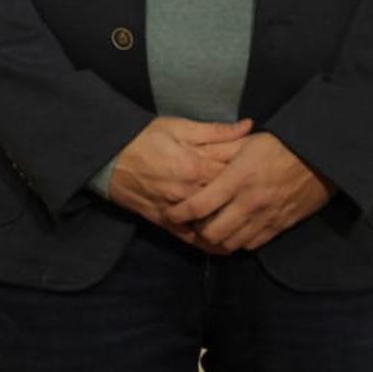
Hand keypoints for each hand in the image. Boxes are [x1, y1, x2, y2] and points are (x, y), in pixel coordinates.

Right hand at [107, 117, 252, 244]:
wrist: (106, 156)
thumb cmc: (141, 137)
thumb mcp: (177, 127)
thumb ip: (214, 131)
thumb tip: (248, 126)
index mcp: (194, 165)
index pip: (234, 173)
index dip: (252, 173)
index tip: (265, 172)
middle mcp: (188, 192)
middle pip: (227, 201)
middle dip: (246, 201)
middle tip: (266, 200)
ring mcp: (176, 210)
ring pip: (213, 224)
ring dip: (233, 225)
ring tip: (252, 226)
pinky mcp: (164, 222)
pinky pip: (191, 238)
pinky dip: (209, 244)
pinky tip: (225, 245)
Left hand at [169, 132, 332, 253]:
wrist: (321, 159)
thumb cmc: (281, 145)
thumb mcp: (247, 141)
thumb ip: (220, 148)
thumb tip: (195, 151)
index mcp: (236, 179)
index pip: (199, 206)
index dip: (179, 214)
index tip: (170, 213)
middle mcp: (249, 203)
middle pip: (212, 233)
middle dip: (196, 231)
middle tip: (190, 224)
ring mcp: (266, 217)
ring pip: (232, 243)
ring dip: (217, 240)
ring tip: (209, 230)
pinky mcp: (280, 226)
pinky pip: (253, 244)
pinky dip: (239, 242)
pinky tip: (233, 231)